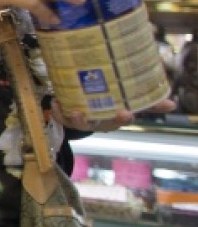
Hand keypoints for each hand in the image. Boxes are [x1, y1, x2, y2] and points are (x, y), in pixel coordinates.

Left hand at [54, 99, 176, 132]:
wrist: (86, 107)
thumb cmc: (110, 105)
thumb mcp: (128, 101)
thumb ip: (148, 103)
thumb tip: (172, 105)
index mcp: (113, 118)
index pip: (121, 121)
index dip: (123, 119)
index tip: (126, 113)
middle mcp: (97, 122)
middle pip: (97, 125)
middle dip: (95, 120)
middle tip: (84, 113)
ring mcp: (81, 121)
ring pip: (78, 124)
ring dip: (73, 119)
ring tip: (72, 110)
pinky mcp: (66, 118)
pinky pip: (60, 118)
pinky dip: (56, 112)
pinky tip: (54, 102)